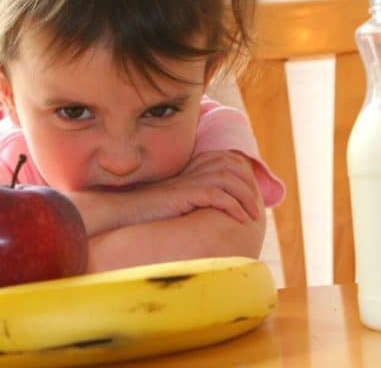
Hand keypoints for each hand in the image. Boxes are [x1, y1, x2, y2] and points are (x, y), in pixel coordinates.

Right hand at [128, 150, 261, 223]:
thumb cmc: (146, 211)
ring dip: (245, 198)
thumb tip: (210, 210)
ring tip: (252, 215)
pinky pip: (216, 196)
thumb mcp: (173, 201)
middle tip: (257, 208)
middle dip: (249, 187)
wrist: (123, 210)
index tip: (252, 195)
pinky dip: (232, 206)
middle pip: (232, 167)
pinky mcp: (185, 194)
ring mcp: (188, 182)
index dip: (243, 175)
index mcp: (191, 171)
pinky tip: (239, 218)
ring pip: (228, 180)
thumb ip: (192, 199)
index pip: (226, 161)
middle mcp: (192, 172)